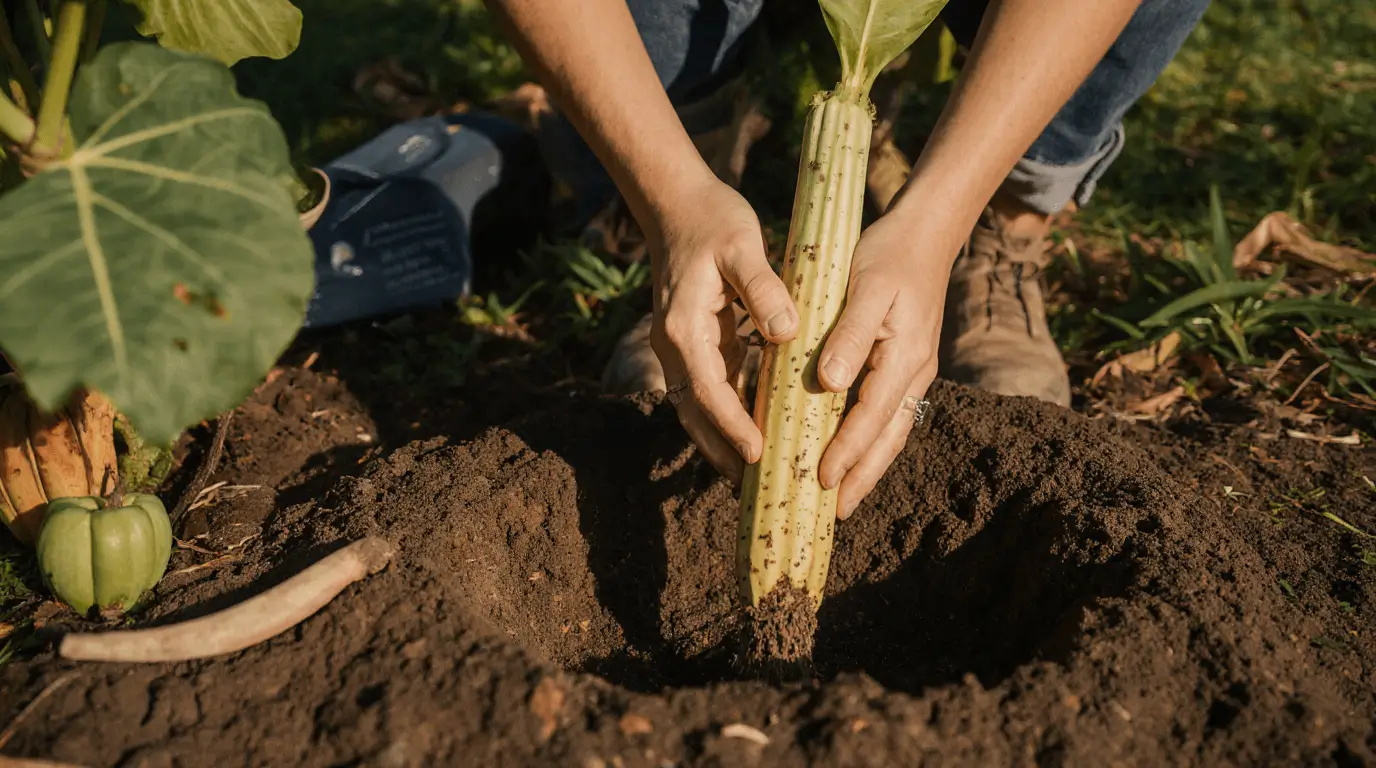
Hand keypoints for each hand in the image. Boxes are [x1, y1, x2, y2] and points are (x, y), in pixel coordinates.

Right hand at [648, 177, 798, 484]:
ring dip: (722, 441)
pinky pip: (709, 391)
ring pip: (697, 408)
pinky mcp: (696, 344)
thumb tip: (787, 333)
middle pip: (694, 414)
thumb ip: (764, 289)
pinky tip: (756, 435)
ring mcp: (681, 348)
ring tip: (757, 476)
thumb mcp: (742, 246)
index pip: (706, 390)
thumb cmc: (713, 221)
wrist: (678, 203)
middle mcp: (674, 346)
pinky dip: (727, 417)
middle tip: (757, 486)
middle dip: (722, 451)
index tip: (756, 453)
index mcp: (683, 329)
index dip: (730, 425)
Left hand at [815, 210, 949, 518]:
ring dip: (867, 465)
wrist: (925, 231)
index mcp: (905, 355)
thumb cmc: (888, 253)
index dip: (847, 451)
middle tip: (834, 513)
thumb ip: (849, 336)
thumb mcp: (864, 288)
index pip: (872, 417)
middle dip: (862, 477)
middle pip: (889, 438)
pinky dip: (870, 440)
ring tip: (841, 497)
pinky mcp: (906, 363)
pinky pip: (888, 413)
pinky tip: (851, 453)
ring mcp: (914, 370)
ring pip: (892, 430)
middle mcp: (915, 371)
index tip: (822, 480)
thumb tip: (831, 384)